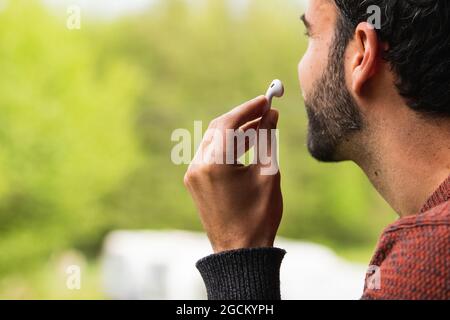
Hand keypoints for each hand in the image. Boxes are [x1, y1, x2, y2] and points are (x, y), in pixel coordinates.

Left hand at [184, 96, 282, 253]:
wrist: (240, 252)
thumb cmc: (258, 216)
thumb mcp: (268, 174)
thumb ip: (267, 140)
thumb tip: (271, 114)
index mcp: (214, 165)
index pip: (228, 123)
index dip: (248, 108)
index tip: (266, 99)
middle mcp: (198, 166)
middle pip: (218, 129)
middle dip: (242, 117)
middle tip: (265, 110)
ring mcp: (193, 175)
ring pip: (214, 141)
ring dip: (236, 132)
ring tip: (261, 126)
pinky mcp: (194, 182)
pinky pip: (210, 155)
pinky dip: (227, 147)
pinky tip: (246, 143)